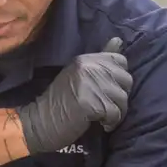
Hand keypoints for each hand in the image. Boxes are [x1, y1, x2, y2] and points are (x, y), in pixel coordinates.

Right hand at [15, 37, 130, 154]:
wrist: (40, 122)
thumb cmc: (60, 102)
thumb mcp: (79, 76)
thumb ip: (100, 61)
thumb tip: (119, 40)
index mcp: (85, 59)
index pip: (120, 60)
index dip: (120, 78)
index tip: (109, 91)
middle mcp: (88, 67)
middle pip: (125, 79)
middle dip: (120, 97)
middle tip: (108, 108)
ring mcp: (89, 84)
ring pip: (122, 98)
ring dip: (117, 112)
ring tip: (104, 118)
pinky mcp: (90, 103)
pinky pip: (114, 113)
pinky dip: (111, 123)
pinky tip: (102, 125)